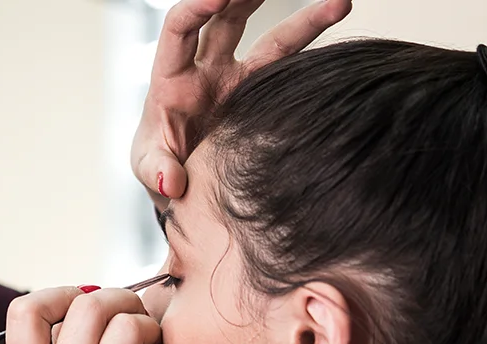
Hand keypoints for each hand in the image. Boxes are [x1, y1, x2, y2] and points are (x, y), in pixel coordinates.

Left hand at [131, 0, 352, 202]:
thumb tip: (172, 182)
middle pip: (229, 19)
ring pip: (273, 40)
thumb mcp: (148, 168)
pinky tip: (338, 34)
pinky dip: (314, 51)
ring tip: (337, 3)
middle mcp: (208, 68)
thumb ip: (156, 171)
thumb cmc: (158, 165)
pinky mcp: (264, 95)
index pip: (181, 28)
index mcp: (172, 77)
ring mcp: (239, 79)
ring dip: (303, 20)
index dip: (196, 8)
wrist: (183, 180)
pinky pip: (292, 68)